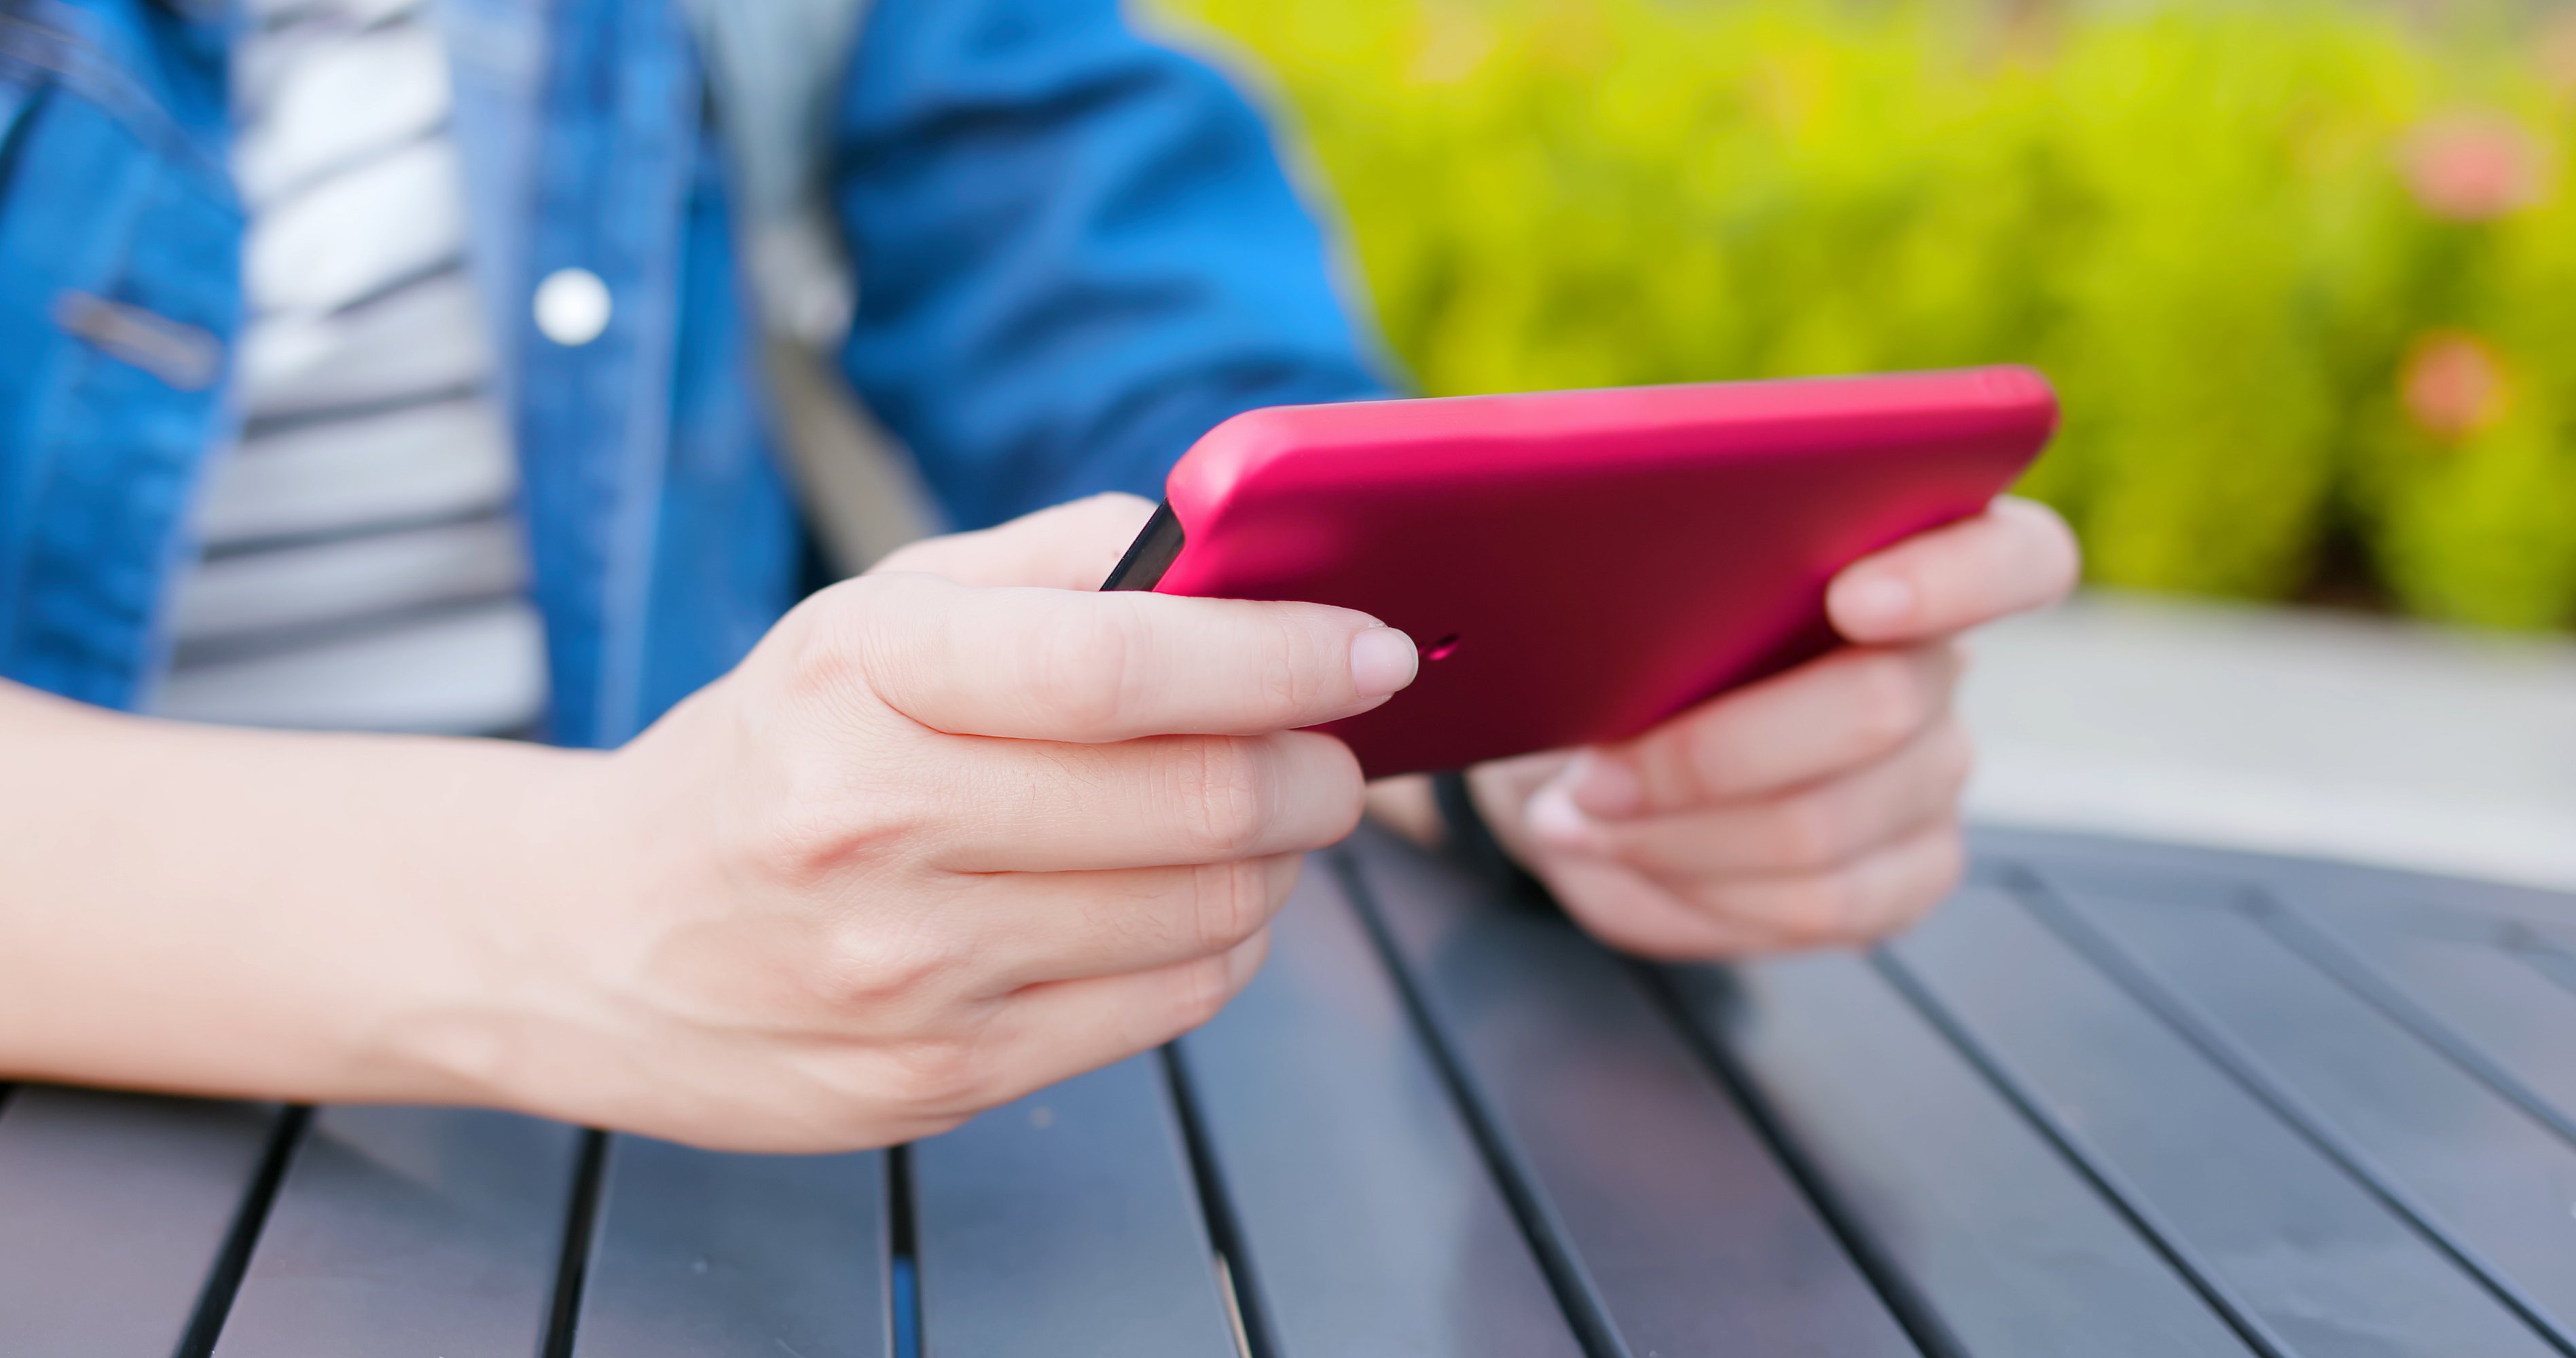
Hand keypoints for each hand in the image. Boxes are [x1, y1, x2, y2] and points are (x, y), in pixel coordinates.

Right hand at [476, 495, 1417, 1148]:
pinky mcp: (941, 1075)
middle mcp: (878, 825)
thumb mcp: (864, 616)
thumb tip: (1225, 545)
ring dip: (1275, 858)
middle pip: (1193, 801)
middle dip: (1313, 768)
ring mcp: (909, 970)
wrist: (593, 938)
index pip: (1121, 665)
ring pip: (1205, 911)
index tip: (1369, 646)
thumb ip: (1049, 563)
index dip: (1280, 655)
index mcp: (862, 677)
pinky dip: (1223, 943)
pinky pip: (1169, 1006)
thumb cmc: (767, 752)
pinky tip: (1194, 900)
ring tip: (1257, 817)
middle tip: (1336, 746)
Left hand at [1458, 497, 2077, 958]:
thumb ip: (1651, 539)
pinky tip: (1621, 857)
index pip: (2018, 557)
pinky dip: (1694, 890)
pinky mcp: (1904, 877)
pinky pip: (1816, 907)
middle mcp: (1941, 671)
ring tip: (1578, 812)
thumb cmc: (1605, 643)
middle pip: (1880, 709)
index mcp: (1907, 556)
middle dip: (1712, 750)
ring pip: (1823, 830)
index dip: (1954, 578)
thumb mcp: (1606, 579)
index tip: (1852, 598)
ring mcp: (1932, 782)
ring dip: (1675, 833)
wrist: (1578, 754)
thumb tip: (1619, 535)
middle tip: (1592, 763)